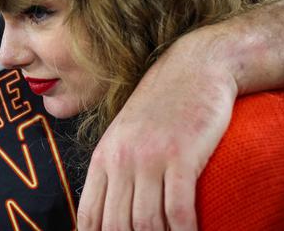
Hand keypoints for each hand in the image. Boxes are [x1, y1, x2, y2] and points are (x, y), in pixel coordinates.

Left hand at [77, 31, 237, 230]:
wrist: (193, 67)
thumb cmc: (161, 105)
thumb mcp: (126, 134)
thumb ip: (114, 167)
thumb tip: (109, 207)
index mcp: (104, 157)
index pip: (89, 214)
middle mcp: (121, 159)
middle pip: (116, 224)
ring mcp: (150, 157)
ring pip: (146, 222)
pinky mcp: (181, 155)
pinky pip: (178, 208)